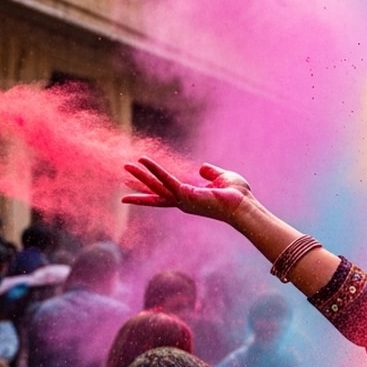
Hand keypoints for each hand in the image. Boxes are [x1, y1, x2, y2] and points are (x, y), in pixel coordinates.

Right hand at [123, 158, 251, 222]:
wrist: (244, 205)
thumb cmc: (237, 195)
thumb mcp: (222, 178)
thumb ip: (211, 173)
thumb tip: (202, 168)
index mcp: (190, 197)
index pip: (165, 193)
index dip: (150, 189)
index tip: (135, 187)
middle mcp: (183, 201)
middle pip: (155, 192)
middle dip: (139, 185)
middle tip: (122, 177)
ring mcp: (182, 199)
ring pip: (156, 186)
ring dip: (140, 176)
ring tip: (126, 166)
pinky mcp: (185, 194)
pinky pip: (166, 179)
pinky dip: (155, 170)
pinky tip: (144, 161)